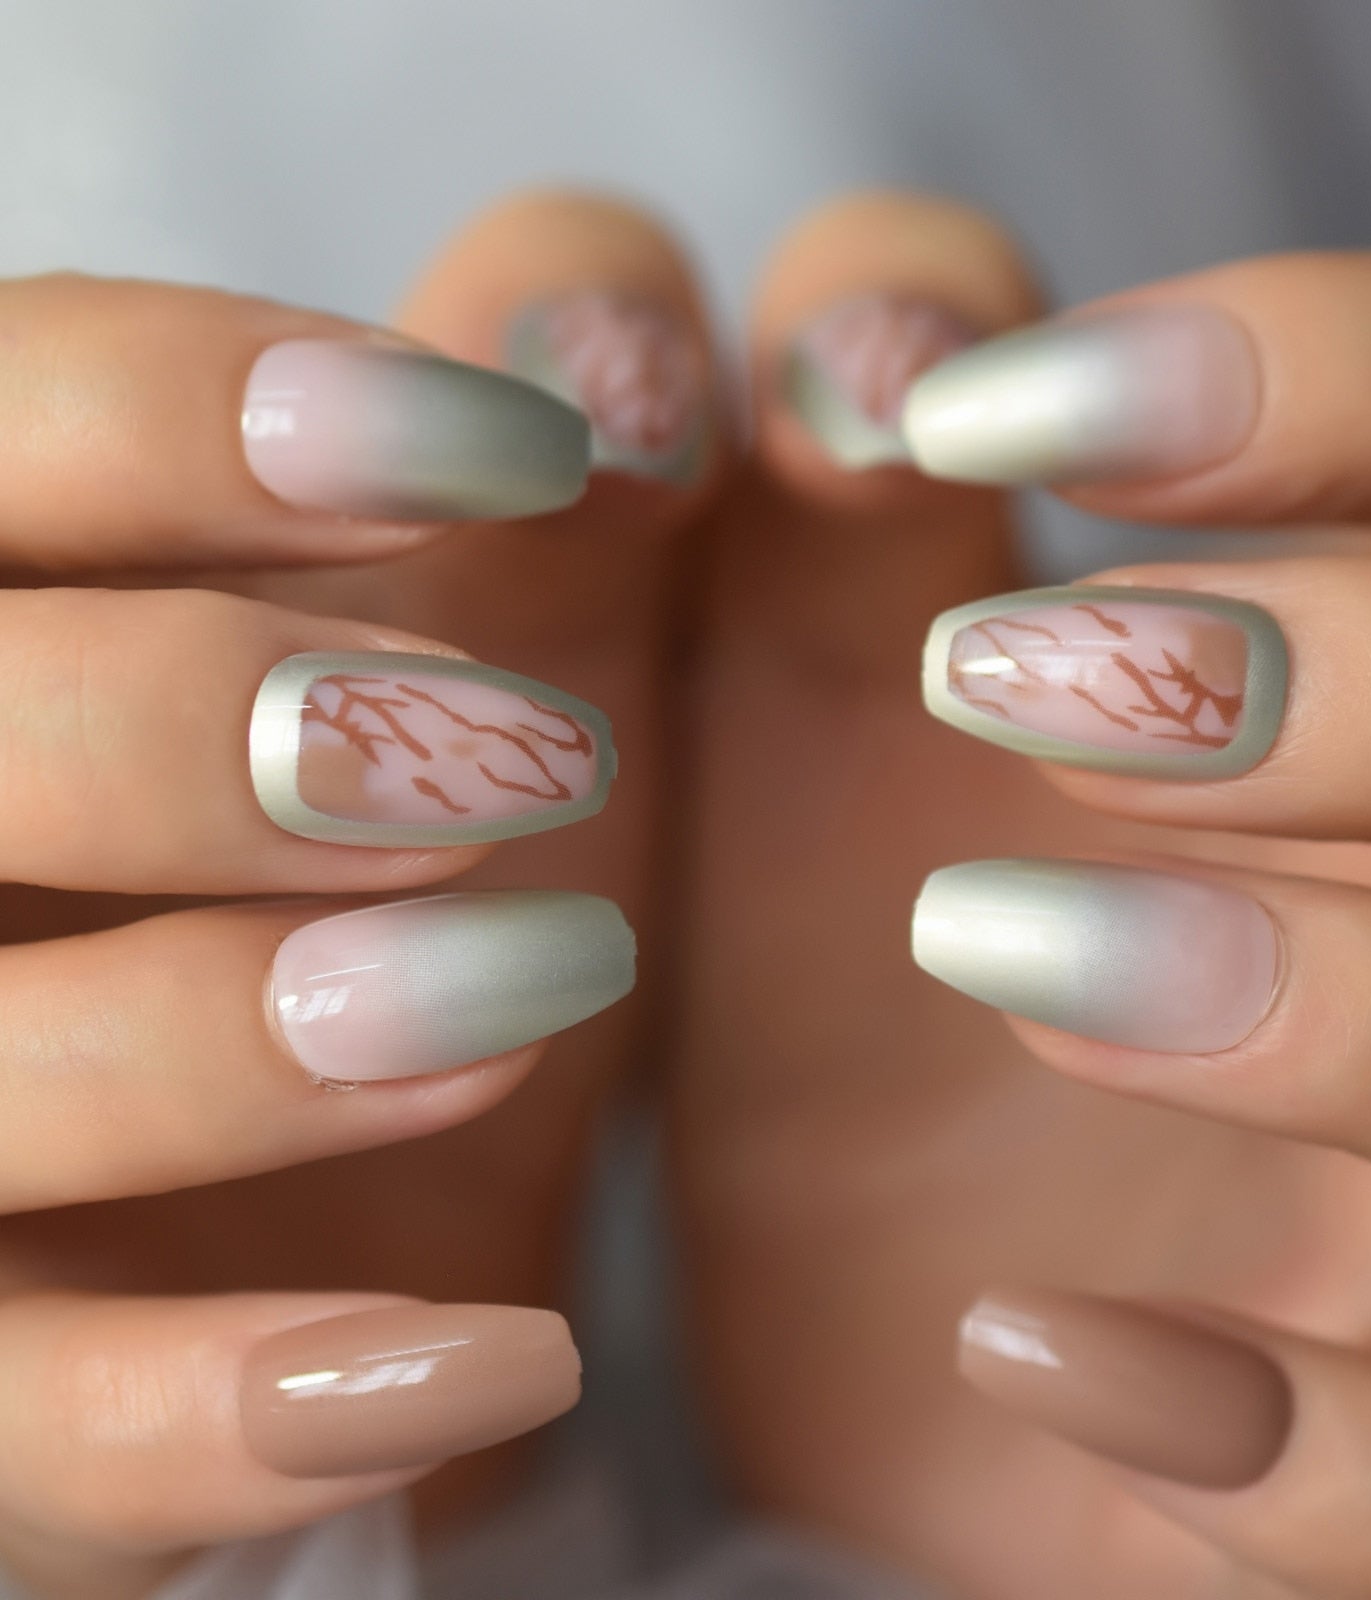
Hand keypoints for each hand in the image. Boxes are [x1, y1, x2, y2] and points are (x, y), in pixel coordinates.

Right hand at [0, 195, 722, 1598]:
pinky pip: (26, 1438)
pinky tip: (496, 1367)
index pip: (2, 425)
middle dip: (210, 730)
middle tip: (530, 763)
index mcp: (24, 612)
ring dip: (227, 1042)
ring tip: (522, 1004)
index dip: (214, 407)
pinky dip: (228, 1417)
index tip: (524, 442)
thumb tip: (622, 359)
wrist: (425, 1161)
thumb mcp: (539, 620)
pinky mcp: (5, 1382)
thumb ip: (578, 459)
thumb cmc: (472, 830)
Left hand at [676, 205, 1370, 1597]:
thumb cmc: (810, 916)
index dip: (1342, 382)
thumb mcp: (794, 671)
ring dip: (1347, 1010)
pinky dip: (1276, 1440)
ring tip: (1006, 949)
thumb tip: (870, 360)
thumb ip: (839, 480)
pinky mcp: (1354, 1457)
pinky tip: (1022, 1337)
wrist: (785, 1241)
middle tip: (1012, 676)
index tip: (1005, 414)